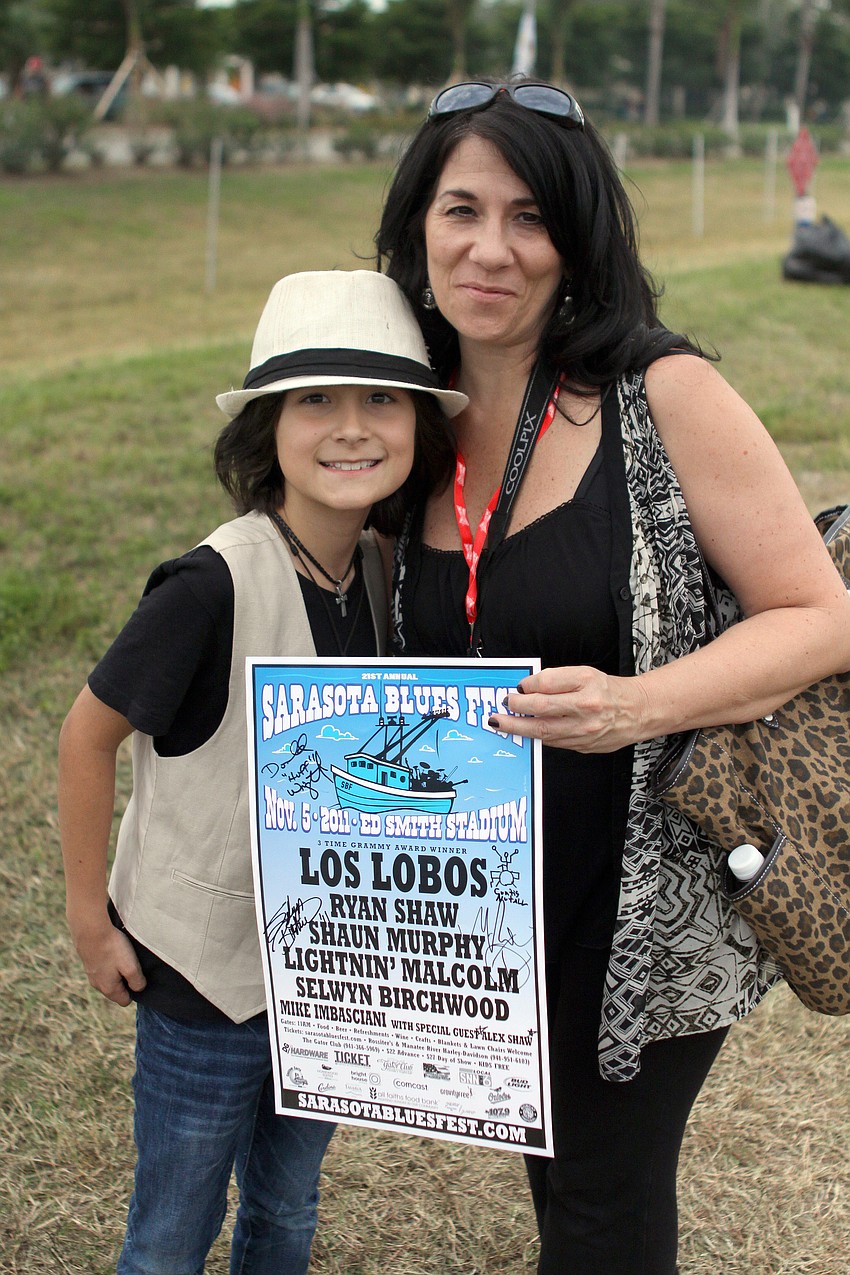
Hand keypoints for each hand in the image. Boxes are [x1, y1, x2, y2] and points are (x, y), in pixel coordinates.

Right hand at [69, 914, 146, 1006]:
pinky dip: (108, 961)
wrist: (90, 929)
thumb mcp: (131, 967)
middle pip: (116, 990)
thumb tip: (139, 989)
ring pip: (109, 978)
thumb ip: (137, 982)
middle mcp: (97, 984)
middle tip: (131, 963)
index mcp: (108, 989)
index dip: (134, 991)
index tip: (139, 976)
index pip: (124, 1001)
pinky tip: (112, 949)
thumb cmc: (112, 948)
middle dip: (126, 981)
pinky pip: (102, 967)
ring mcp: (90, 973)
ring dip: (117, 970)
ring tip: (122, 955)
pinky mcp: (88, 961)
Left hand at [487, 664, 649, 752]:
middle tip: (502, 707)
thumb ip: (556, 679)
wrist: (636, 712)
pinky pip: (553, 742)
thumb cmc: (608, 691)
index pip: (547, 683)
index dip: (527, 686)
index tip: (516, 688)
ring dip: (519, 728)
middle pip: (541, 710)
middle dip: (516, 708)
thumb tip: (527, 687)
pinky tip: (526, 731)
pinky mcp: (583, 747)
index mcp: (586, 684)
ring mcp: (585, 731)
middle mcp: (586, 708)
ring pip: (544, 731)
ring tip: (502, 723)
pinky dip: (537, 736)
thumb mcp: (585, 673)